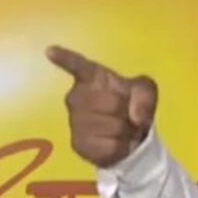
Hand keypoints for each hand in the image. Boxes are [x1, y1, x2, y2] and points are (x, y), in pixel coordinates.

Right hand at [47, 45, 157, 167]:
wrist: (132, 137)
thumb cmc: (133, 107)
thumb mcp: (146, 93)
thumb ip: (144, 94)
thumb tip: (134, 116)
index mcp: (93, 77)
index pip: (78, 66)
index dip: (66, 59)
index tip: (51, 51)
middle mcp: (77, 97)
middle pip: (109, 102)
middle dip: (126, 110)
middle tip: (126, 114)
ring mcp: (75, 120)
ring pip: (110, 125)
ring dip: (124, 129)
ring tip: (122, 128)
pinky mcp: (78, 143)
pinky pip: (108, 145)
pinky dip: (120, 146)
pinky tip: (116, 142)